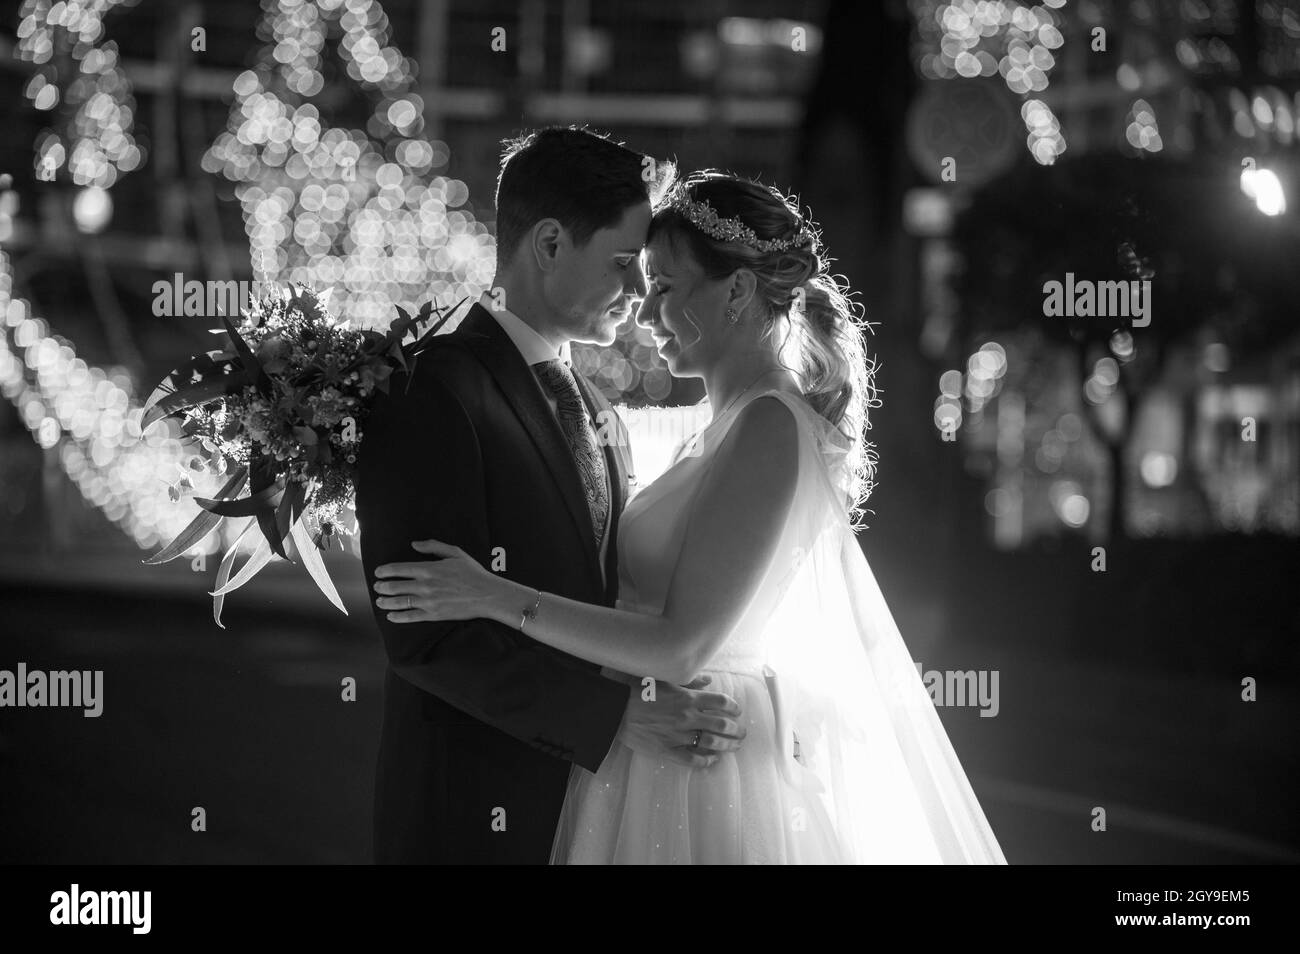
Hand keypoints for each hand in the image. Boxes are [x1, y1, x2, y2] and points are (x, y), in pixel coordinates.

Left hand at [373, 539, 508, 623]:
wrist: (487, 595)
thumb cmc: (473, 573)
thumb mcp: (455, 553)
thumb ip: (433, 546)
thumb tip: (414, 544)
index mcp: (429, 569)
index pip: (399, 569)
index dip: (384, 571)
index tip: (378, 572)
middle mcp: (425, 585)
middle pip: (395, 586)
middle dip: (382, 586)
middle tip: (377, 586)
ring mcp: (428, 602)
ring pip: (399, 602)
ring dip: (385, 601)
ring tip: (379, 601)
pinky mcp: (433, 614)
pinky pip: (410, 617)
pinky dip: (397, 617)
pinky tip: (391, 616)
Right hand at [618, 675, 746, 768]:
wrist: (615, 710)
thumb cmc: (638, 691)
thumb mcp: (664, 679)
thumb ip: (689, 681)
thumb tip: (709, 681)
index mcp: (687, 698)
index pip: (720, 702)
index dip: (733, 707)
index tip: (737, 710)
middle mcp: (687, 717)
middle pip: (721, 725)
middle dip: (736, 729)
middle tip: (742, 732)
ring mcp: (677, 736)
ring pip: (711, 743)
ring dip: (727, 745)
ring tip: (735, 746)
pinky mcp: (666, 751)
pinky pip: (691, 759)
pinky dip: (705, 761)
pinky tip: (713, 760)